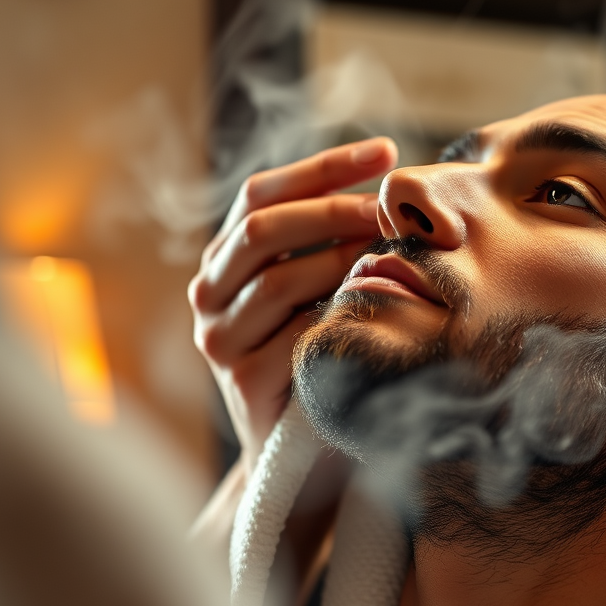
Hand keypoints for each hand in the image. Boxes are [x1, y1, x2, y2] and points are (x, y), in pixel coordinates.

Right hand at [189, 137, 396, 467]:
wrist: (302, 453)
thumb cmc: (320, 354)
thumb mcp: (319, 290)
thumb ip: (331, 243)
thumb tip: (393, 185)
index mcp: (226, 259)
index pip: (261, 193)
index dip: (324, 166)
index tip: (387, 151)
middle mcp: (209, 292)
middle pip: (265, 228)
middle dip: (337, 209)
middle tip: (395, 209)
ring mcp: (219, 339)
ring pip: (281, 279)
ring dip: (345, 260)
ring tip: (396, 255)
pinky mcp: (242, 382)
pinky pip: (298, 335)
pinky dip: (342, 316)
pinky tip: (381, 308)